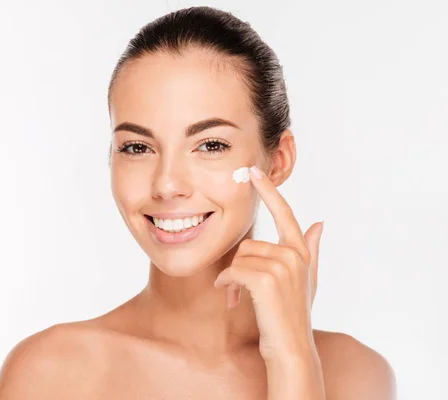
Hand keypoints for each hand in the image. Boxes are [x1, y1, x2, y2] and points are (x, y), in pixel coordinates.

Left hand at [213, 165, 323, 361]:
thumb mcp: (306, 280)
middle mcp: (294, 255)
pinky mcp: (266, 279)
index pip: (284, 213)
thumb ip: (311, 249)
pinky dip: (226, 284)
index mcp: (300, 251)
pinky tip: (230, 298)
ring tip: (237, 297)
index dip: (268, 191)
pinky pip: (234, 271)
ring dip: (231, 279)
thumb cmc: (292, 313)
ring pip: (240, 258)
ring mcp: (282, 266)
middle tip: (237, 289)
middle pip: (249, 244)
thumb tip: (320, 222)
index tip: (253, 172)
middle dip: (238, 267)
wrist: (290, 347)